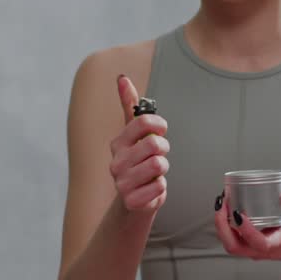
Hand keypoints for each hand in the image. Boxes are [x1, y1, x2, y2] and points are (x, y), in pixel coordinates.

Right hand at [109, 74, 168, 212]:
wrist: (132, 201)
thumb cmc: (137, 164)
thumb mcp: (133, 135)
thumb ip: (129, 105)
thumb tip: (122, 78)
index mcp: (118, 142)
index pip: (145, 122)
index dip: (159, 126)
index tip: (159, 132)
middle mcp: (116, 161)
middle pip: (155, 144)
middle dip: (164, 151)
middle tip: (156, 157)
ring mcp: (122, 182)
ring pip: (159, 165)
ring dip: (162, 170)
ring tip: (153, 174)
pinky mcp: (131, 200)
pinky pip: (160, 187)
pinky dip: (160, 188)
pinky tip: (150, 189)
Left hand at [214, 188, 280, 264]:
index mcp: (276, 244)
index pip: (257, 242)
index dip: (245, 229)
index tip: (238, 212)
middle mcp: (260, 250)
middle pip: (233, 246)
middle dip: (222, 225)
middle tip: (222, 202)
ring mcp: (253, 250)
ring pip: (229, 242)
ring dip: (221, 223)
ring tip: (222, 201)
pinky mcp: (248, 245)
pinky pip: (231, 237)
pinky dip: (224, 223)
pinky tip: (225, 207)